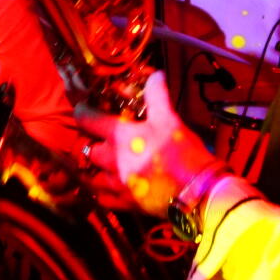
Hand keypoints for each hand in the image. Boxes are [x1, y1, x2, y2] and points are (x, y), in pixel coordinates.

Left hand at [77, 72, 220, 217]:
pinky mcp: (126, 203)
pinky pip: (104, 199)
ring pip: (93, 176)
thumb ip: (157, 96)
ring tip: (105, 165)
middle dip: (94, 143)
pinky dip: (103, 193)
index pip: (88, 120)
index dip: (83, 112)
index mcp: (120, 137)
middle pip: (90, 150)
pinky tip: (110, 187)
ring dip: (96, 169)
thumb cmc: (182, 152)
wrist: (196, 190)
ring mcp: (117, 184)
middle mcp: (112, 161)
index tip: (83, 109)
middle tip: (103, 140)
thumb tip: (155, 75)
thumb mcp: (169, 119)